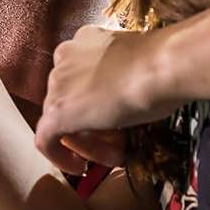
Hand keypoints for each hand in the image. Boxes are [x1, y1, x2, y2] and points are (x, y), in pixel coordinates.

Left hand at [34, 25, 182, 172]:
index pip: (82, 81)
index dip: (99, 106)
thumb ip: (121, 83)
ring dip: (87, 142)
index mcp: (85, 41)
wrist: (162, 66)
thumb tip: (119, 107)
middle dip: (92, 127)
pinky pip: (47, 140)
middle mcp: (65, 57)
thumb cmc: (161, 65)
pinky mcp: (56, 111)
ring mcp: (58, 83)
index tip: (116, 122)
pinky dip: (60, 157)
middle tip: (117, 144)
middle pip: (71, 100)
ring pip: (63, 121)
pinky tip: (78, 167)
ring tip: (112, 156)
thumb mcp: (136, 70)